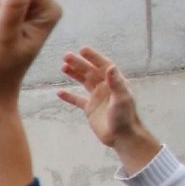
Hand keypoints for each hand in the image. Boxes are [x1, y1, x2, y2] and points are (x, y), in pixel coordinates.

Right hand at [59, 46, 161, 171]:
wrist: (122, 136)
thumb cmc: (124, 117)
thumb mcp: (122, 98)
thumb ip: (115, 83)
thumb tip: (110, 67)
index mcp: (115, 82)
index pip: (103, 66)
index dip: (93, 57)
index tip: (82, 50)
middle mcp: (105, 87)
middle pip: (90, 72)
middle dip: (79, 63)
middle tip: (66, 56)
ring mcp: (97, 97)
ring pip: (83, 82)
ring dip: (74, 74)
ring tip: (63, 67)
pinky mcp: (90, 108)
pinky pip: (77, 100)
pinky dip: (69, 96)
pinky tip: (59, 92)